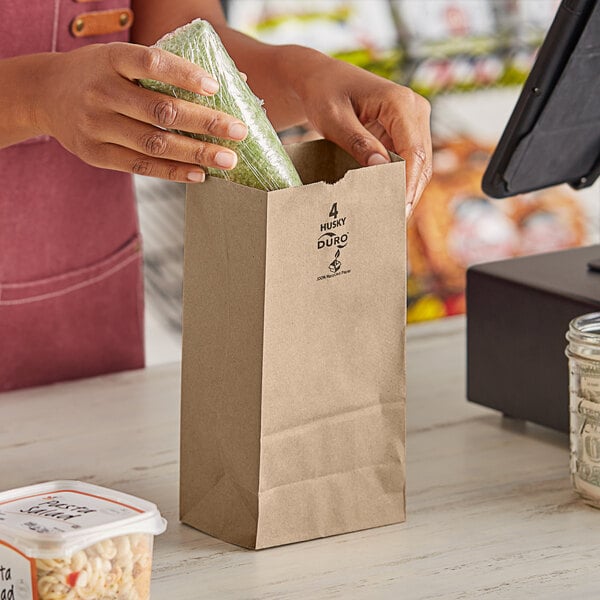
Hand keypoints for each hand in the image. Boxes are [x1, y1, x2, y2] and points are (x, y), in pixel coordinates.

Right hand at [35, 43, 247, 181]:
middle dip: (206, 123)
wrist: (44, 94)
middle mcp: (101, 91)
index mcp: (111, 58)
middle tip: (238, 132)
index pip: (151, 62)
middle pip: (162, 110)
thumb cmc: (98, 74)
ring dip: (196, 153)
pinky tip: (199, 174)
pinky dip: (173, 171)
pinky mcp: (95, 154)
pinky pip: (141, 166)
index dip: (185, 75)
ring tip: (227, 159)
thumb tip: (228, 80)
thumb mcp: (120, 59)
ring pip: (155, 143)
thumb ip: (164, 70)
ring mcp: (96, 125)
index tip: (215, 88)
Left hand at [298, 56, 431, 216]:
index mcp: (401, 102)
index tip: (397, 208)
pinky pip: (408, 160)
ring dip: (406, 189)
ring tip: (391, 217)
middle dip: (409, 191)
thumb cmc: (324, 93)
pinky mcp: (405, 131)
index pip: (414, 151)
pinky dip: (399, 180)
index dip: (408, 183)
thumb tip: (379, 168)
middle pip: (421, 161)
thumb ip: (357, 143)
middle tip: (394, 222)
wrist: (321, 79)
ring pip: (418, 164)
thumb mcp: (334, 119)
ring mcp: (413, 120)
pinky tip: (387, 199)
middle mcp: (415, 110)